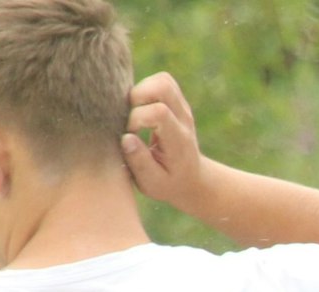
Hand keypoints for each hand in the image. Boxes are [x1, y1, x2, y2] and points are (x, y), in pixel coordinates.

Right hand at [122, 72, 207, 210]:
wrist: (192, 179)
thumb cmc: (168, 183)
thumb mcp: (153, 183)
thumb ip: (139, 162)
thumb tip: (126, 137)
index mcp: (179, 139)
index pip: (160, 112)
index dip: (137, 118)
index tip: (129, 133)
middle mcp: (184, 119)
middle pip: (163, 86)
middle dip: (137, 95)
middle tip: (129, 116)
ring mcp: (183, 109)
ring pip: (162, 79)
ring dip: (140, 90)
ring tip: (133, 112)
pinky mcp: (178, 103)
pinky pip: (161, 82)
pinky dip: (144, 89)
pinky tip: (138, 109)